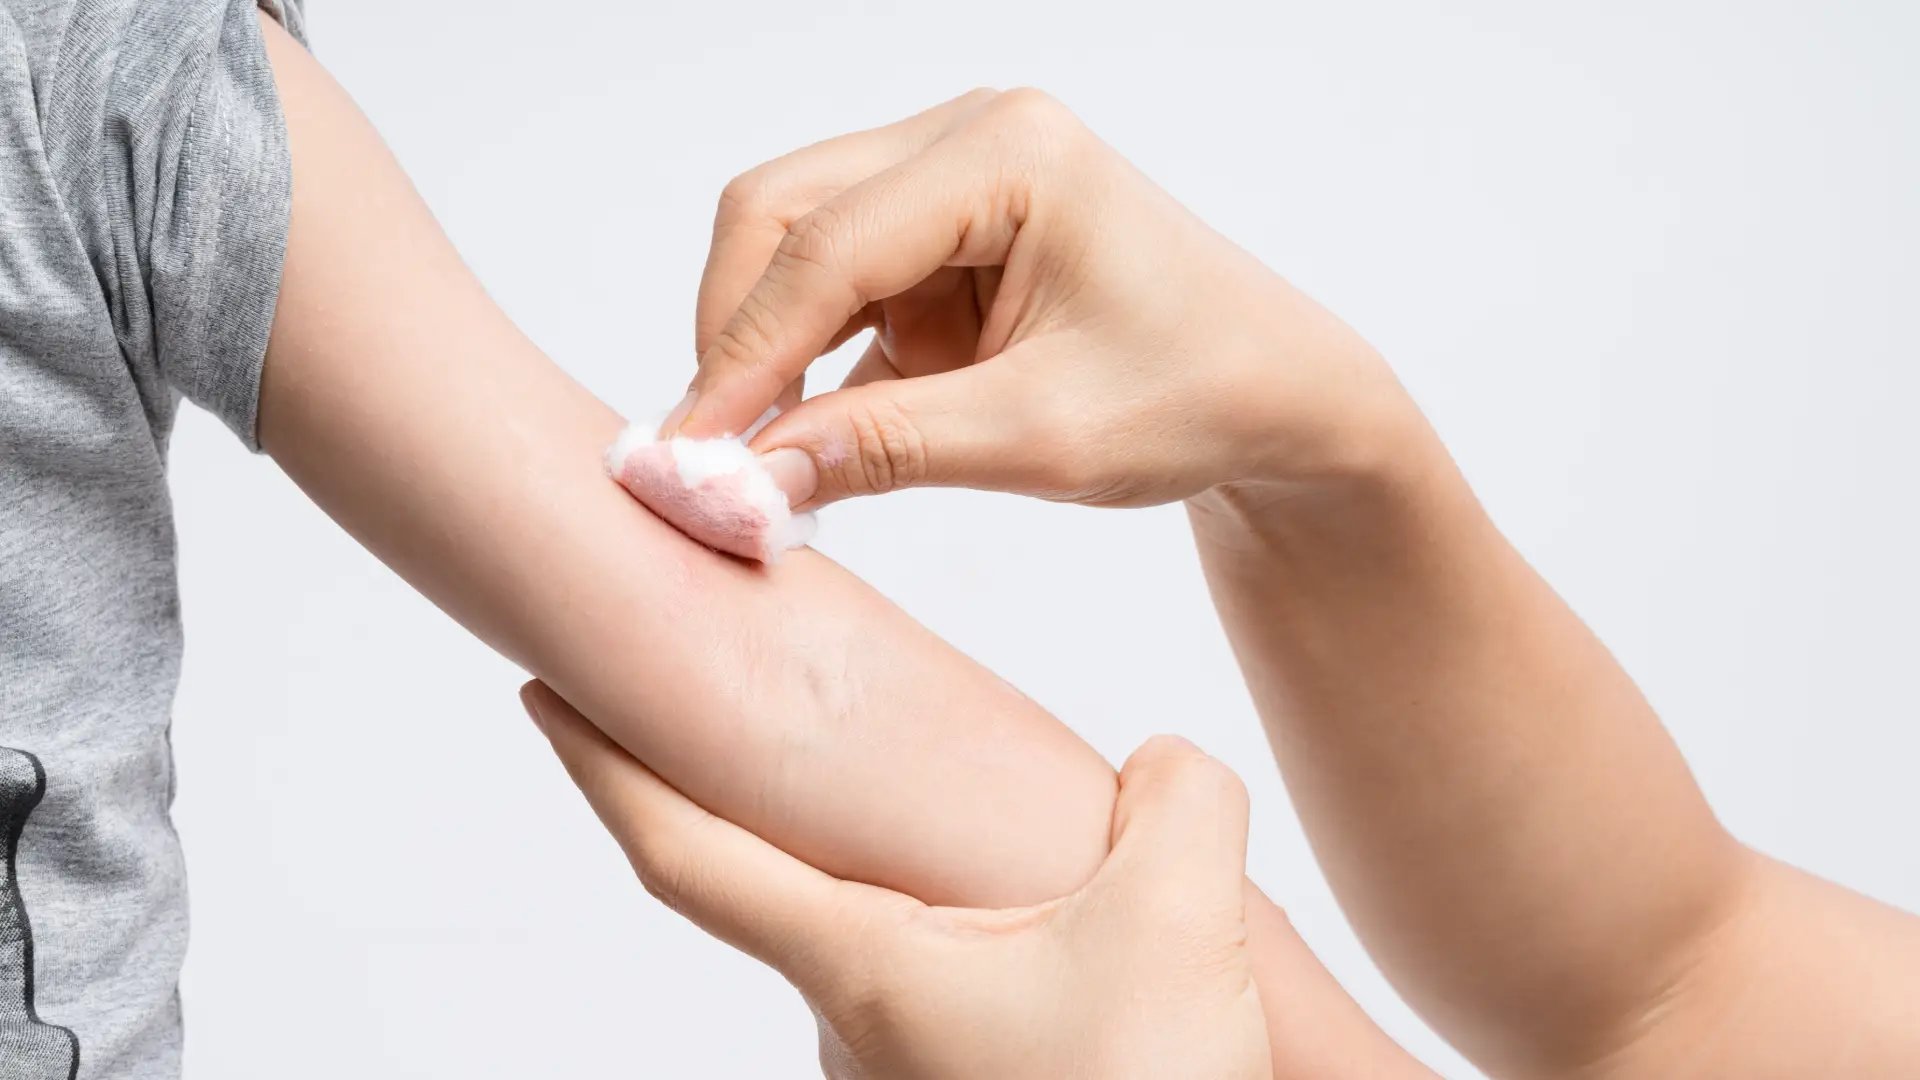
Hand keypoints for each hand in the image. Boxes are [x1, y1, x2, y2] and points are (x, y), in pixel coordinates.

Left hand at [523, 681, 1272, 1079]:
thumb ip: (1177, 798)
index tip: (542, 698)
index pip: (683, 854)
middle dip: (822, 801)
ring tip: (1017, 832)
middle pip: (799, 879)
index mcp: (860, 968)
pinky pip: (955, 984)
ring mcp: (899, 1074)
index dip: (603, 767)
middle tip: (855, 716)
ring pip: (896, 936)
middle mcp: (854, 1026)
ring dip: (934, 881)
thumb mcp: (1177, 917)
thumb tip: (1164, 766)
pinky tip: (1070, 925)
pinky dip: (990, 934)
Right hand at [675, 88, 1420, 509]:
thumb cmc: (1196, 396)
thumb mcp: (1043, 438)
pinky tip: (804, 438)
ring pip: (794, 248)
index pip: (829, 245)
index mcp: (1009, 153)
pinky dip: (810, 362)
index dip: (744, 353)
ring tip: (753, 460)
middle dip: (737, 337)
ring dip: (767, 351)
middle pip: (784, 216)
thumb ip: (889, 450)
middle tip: (710, 457)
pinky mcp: (940, 236)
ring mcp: (950, 179)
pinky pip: (836, 288)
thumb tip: (748, 479)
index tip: (691, 455)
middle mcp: (969, 139)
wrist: (1276, 394)